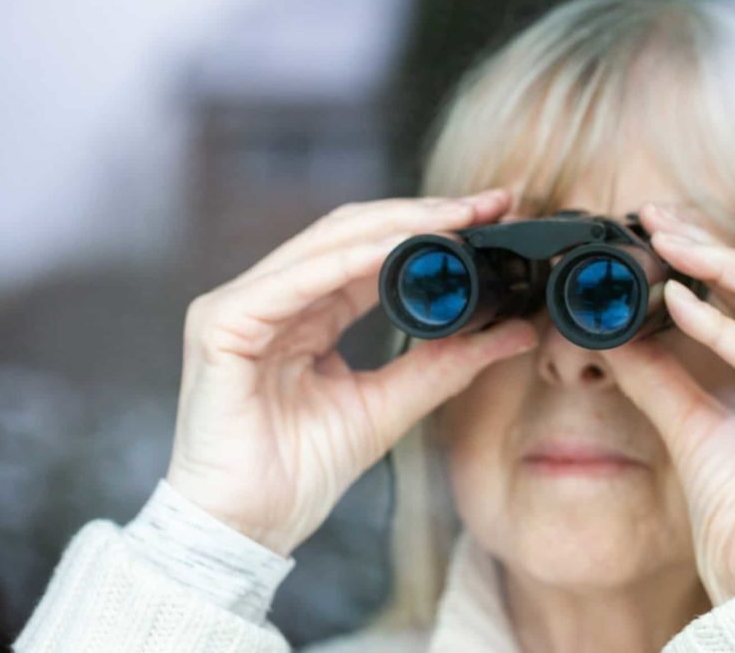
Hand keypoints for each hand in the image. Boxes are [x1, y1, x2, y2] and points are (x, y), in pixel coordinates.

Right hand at [166, 190, 536, 555]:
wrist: (248, 529)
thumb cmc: (300, 473)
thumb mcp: (390, 407)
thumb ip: (444, 365)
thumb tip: (513, 333)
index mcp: (305, 313)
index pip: (370, 250)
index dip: (430, 228)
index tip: (492, 217)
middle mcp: (272, 299)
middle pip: (351, 231)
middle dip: (424, 213)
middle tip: (487, 204)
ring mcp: (240, 306)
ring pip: (326, 243)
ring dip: (396, 226)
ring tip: (456, 219)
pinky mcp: (222, 326)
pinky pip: (293, 281)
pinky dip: (348, 262)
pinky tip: (396, 250)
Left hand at [600, 203, 734, 603]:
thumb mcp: (691, 429)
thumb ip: (663, 380)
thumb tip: (617, 336)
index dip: (715, 257)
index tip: (661, 230)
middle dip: (720, 243)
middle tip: (660, 216)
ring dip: (728, 265)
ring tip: (669, 242)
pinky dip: (726, 328)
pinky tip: (679, 303)